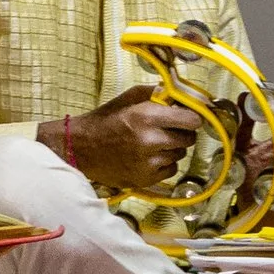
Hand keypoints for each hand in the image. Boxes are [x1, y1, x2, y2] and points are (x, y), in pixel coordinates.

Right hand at [39, 87, 204, 197]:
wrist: (81, 148)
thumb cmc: (105, 120)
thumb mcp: (128, 98)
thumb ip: (157, 93)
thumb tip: (182, 95)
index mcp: (146, 116)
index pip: (191, 120)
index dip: (192, 118)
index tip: (188, 117)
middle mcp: (150, 141)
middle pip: (189, 139)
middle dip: (182, 132)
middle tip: (167, 130)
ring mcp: (148, 163)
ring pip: (180, 155)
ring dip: (172, 149)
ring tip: (152, 144)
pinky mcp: (146, 179)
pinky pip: (171, 170)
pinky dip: (164, 163)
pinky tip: (148, 157)